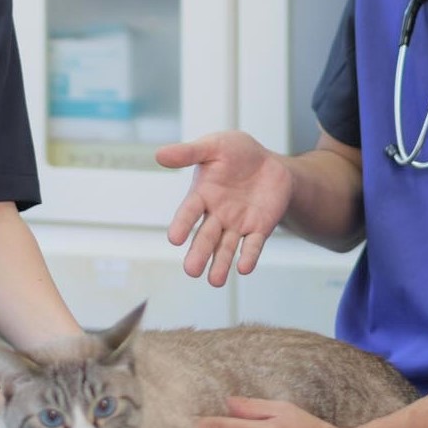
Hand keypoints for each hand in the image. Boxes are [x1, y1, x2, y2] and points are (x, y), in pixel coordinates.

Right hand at [155, 131, 293, 285]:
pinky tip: (243, 268)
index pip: (189, 212)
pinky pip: (252, 245)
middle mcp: (216, 214)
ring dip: (220, 264)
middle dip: (199, 253)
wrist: (269, 163)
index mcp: (202, 194)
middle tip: (191, 270)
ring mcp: (237, 224)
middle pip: (205, 236)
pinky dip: (248, 256)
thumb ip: (189, 152)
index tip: (174, 239)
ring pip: (226, 247)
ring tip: (214, 281)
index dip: (182, 224)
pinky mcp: (258, 229)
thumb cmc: (237, 153)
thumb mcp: (214, 145)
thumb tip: (158, 154)